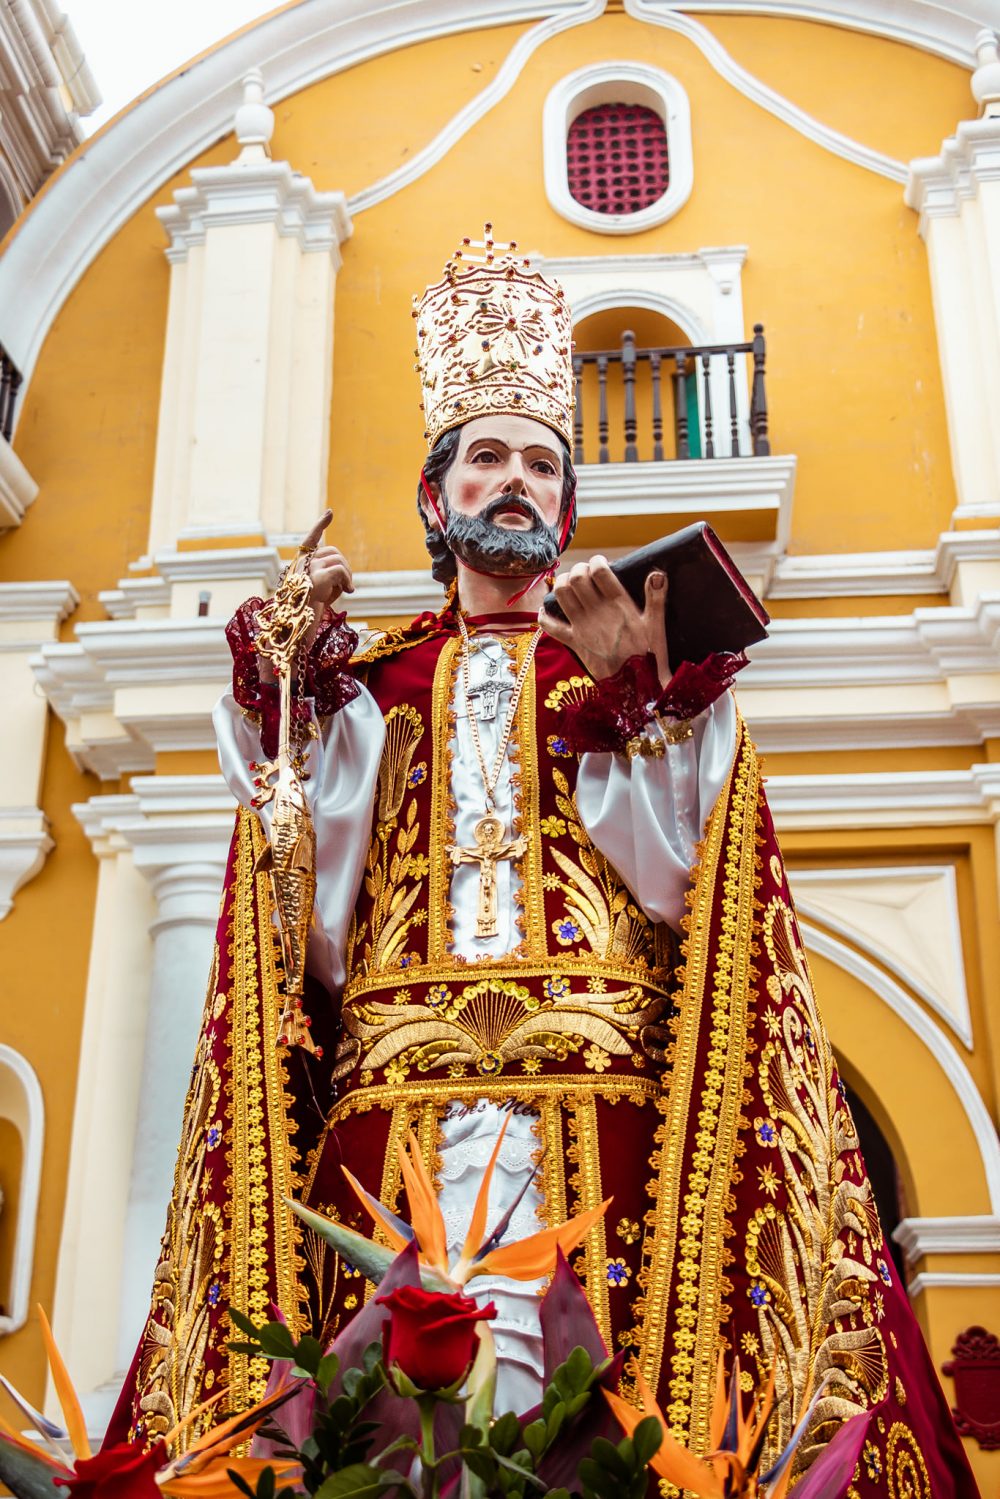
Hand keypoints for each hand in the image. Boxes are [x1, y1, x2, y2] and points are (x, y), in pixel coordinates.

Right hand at [300, 510, 353, 610]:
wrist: (300, 620)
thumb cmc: (311, 605)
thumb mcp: (319, 586)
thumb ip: (328, 574)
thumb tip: (347, 577)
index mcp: (302, 561)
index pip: (311, 538)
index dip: (320, 524)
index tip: (330, 513)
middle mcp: (303, 561)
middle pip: (334, 552)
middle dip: (345, 567)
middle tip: (348, 585)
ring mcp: (309, 567)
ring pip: (339, 561)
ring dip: (347, 576)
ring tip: (346, 589)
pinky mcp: (317, 576)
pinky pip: (340, 571)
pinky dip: (348, 580)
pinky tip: (348, 591)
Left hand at [539, 556, 669, 684]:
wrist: (632, 687)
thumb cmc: (648, 657)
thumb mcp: (656, 626)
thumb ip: (656, 598)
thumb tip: (657, 574)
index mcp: (619, 605)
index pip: (600, 571)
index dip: (597, 561)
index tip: (600, 562)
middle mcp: (597, 612)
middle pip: (577, 578)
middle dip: (579, 569)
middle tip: (585, 572)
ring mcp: (582, 627)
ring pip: (561, 594)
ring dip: (562, 583)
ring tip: (570, 583)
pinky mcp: (574, 642)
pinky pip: (552, 627)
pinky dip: (544, 616)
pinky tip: (545, 609)